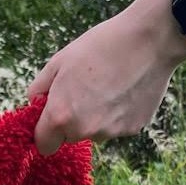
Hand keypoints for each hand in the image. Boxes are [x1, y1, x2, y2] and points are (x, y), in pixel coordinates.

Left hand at [27, 0, 185, 154]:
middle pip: (70, 137)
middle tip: (85, 90)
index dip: (46, 132)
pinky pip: (116, 126)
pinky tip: (126, 89)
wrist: (151, 38)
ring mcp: (110, 133)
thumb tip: (34, 105)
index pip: (44, 145)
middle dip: (72, 120)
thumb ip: (38, 90)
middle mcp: (84, 131)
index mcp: (60, 117)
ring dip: (96, 116)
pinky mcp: (132, 129)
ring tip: (109, 85)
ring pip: (94, 132)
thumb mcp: (59, 61)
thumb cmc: (101, 46)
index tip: (51, 120)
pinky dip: (118, 113)